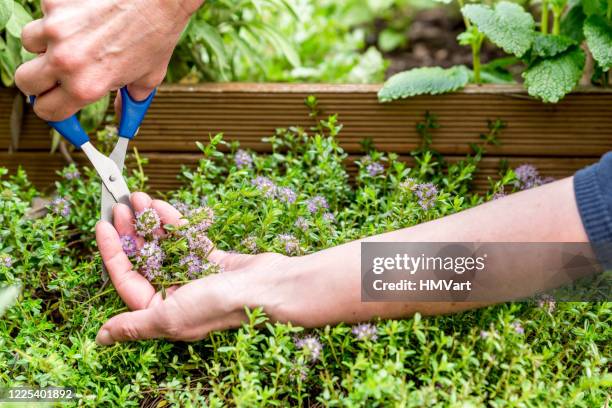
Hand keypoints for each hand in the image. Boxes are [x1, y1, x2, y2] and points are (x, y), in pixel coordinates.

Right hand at [15, 0, 201, 120]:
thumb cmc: (157, 36)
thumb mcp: (147, 79)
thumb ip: (129, 102)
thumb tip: (125, 121)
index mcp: (86, 86)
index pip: (46, 110)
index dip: (52, 110)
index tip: (58, 105)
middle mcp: (66, 61)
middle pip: (24, 82)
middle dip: (38, 82)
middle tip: (56, 77)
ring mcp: (56, 30)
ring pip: (29, 44)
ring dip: (46, 45)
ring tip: (75, 40)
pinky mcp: (55, 3)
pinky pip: (45, 15)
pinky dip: (59, 18)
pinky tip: (84, 17)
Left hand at [95, 192, 292, 344]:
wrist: (268, 288)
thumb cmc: (219, 305)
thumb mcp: (170, 316)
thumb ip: (134, 325)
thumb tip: (100, 339)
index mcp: (162, 312)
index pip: (127, 278)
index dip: (112, 252)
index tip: (102, 225)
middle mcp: (175, 294)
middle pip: (144, 259)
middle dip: (130, 231)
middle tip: (121, 206)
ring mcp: (193, 275)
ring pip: (164, 245)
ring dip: (150, 221)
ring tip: (139, 197)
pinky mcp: (211, 259)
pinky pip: (186, 238)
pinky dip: (174, 223)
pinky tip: (162, 207)